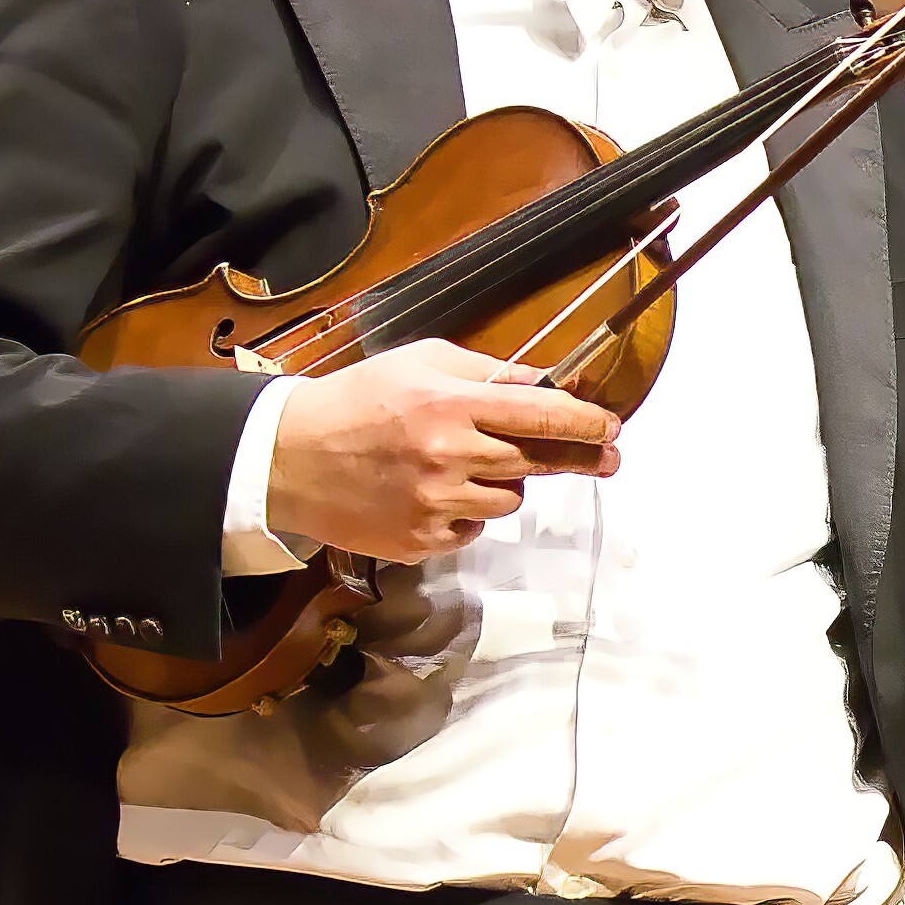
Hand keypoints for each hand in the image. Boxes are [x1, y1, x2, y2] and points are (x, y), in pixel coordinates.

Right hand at [260, 340, 619, 564]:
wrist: (290, 457)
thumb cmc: (357, 400)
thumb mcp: (419, 363)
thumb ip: (486, 372)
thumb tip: (545, 381)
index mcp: (449, 405)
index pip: (539, 414)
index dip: (585, 423)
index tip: (613, 429)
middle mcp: (449, 456)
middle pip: (533, 463)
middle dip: (562, 456)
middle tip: (595, 454)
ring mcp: (436, 505)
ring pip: (509, 502)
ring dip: (501, 485)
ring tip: (459, 465)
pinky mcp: (422, 541)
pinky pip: (473, 530)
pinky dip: (465, 514)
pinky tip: (430, 493)